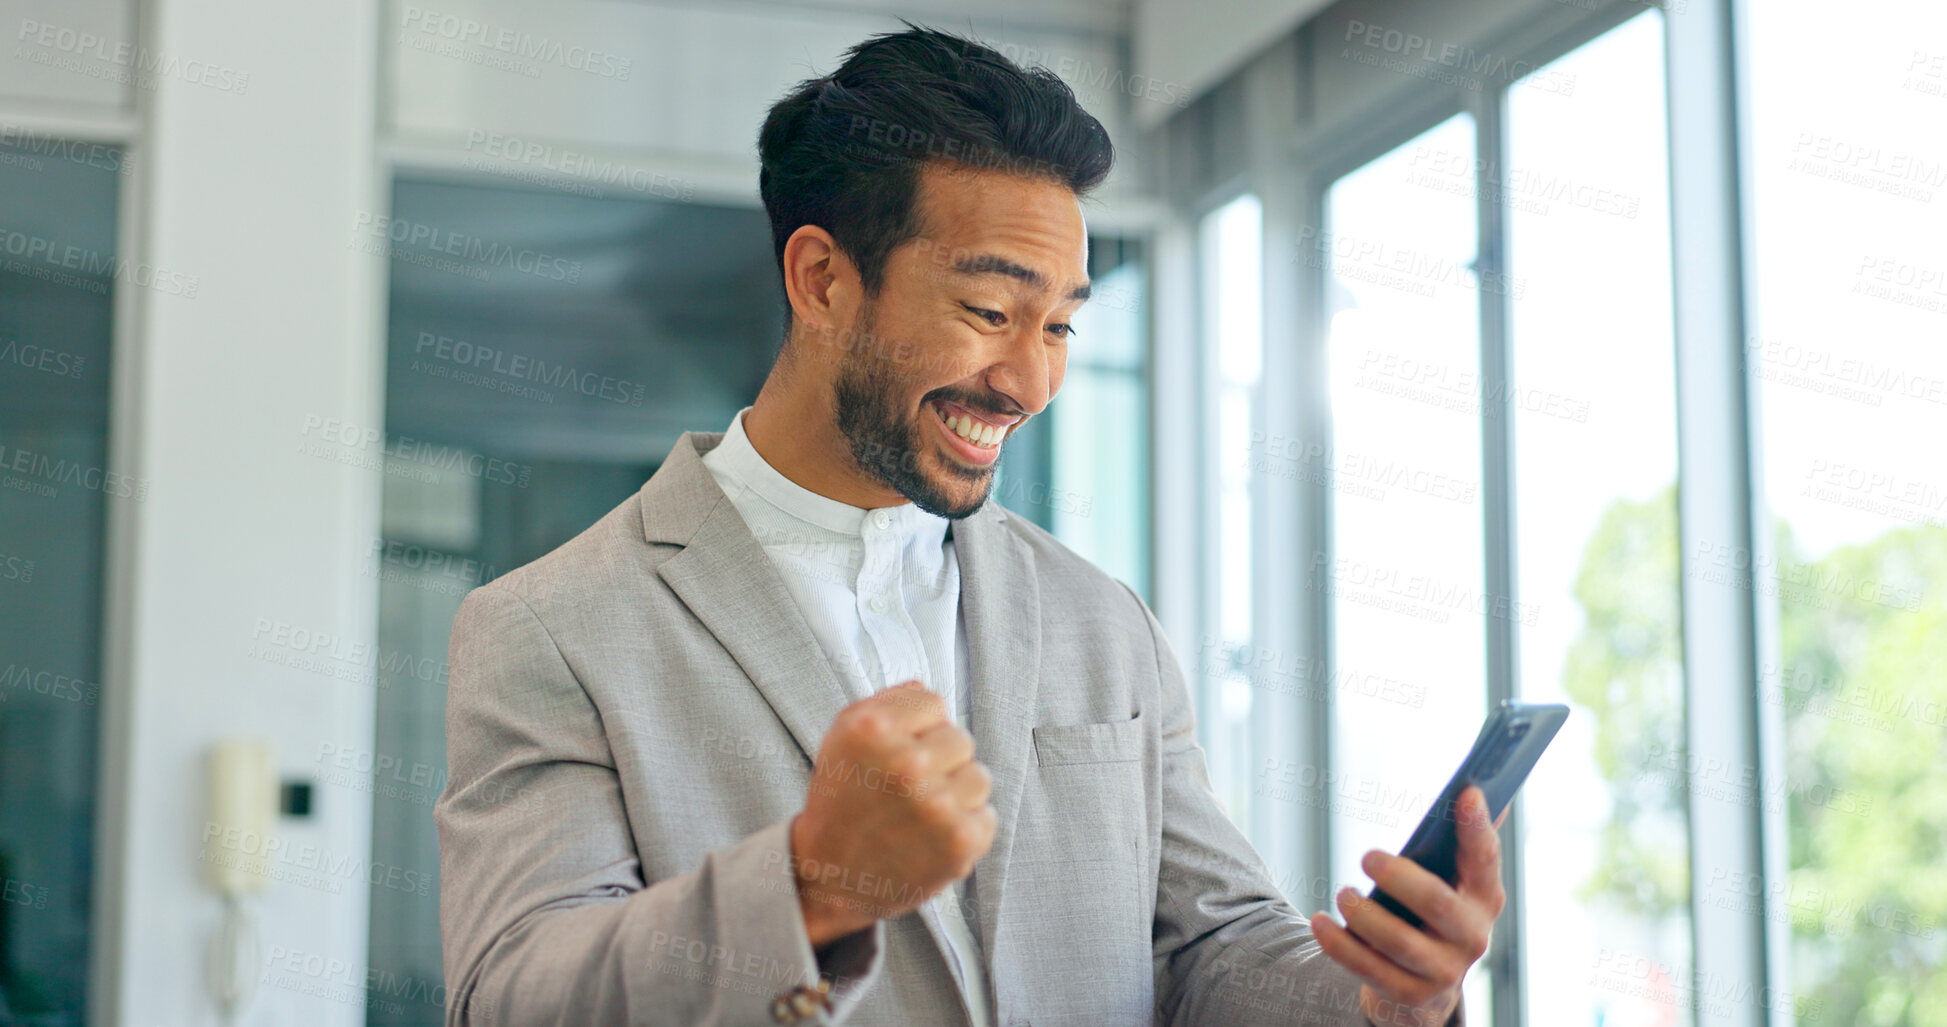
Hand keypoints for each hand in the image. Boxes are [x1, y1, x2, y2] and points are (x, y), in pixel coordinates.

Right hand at [790, 681, 995, 946]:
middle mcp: (906, 764)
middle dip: (938, 761)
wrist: (829, 877)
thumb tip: (925, 689)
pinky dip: (964, 828)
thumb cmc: (841, 801)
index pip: (933, 703)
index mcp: (872, 729)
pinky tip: (931, 839)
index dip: (916, 729)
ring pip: (979, 777)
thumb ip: (886, 702)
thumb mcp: (842, 738)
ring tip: (920, 815)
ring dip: (955, 794)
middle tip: (905, 790)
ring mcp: (937, 805)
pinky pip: (986, 816)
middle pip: (960, 739)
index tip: (894, 754)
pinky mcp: (960, 842)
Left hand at [1308, 786, 1506, 1026]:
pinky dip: (1339, 944)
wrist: (1425, 986)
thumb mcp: (1449, 882)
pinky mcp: (1409, 994)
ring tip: (1343, 893)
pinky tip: (1320, 922)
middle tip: (1367, 857)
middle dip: (1399, 877)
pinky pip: (1368, 969)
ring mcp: (1443, 971)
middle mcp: (1472, 936)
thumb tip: (1471, 789)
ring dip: (1363, 914)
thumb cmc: (1431, 914)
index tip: (1466, 791)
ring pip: (1399, 941)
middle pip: (1436, 902)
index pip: (1485, 857)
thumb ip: (1458, 843)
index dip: (1477, 826)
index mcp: (1484, 897)